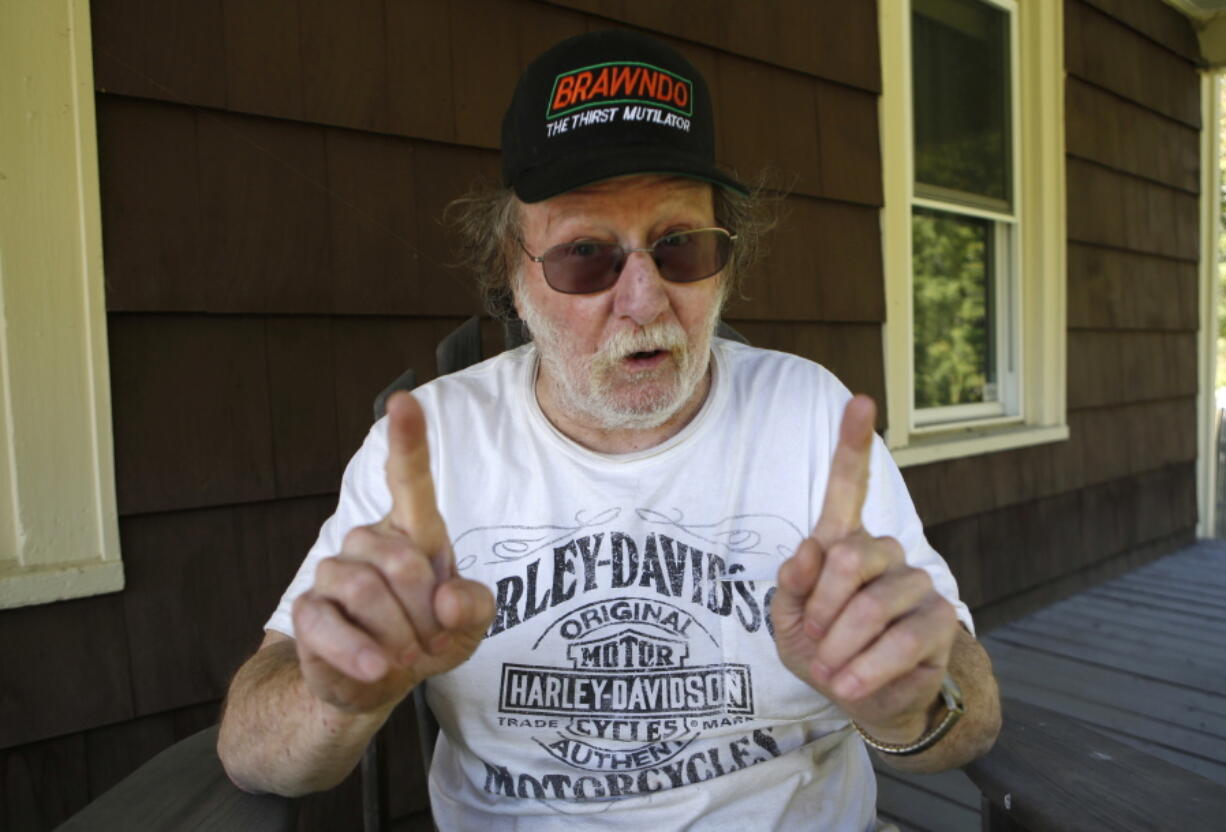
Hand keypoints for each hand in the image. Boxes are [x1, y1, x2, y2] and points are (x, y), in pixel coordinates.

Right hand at [291, 391, 494, 712]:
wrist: (377, 683)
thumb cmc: (428, 638)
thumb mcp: (469, 626)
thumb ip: (474, 606)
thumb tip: (445, 598)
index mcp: (413, 532)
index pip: (409, 478)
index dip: (407, 440)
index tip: (403, 401)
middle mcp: (370, 541)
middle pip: (401, 561)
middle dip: (425, 613)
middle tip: (431, 641)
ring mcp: (334, 572)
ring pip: (363, 590)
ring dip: (397, 635)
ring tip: (405, 654)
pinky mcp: (307, 610)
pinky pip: (326, 623)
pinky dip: (357, 651)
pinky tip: (378, 669)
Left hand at [771, 395, 957, 742]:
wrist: (860, 697)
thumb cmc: (821, 650)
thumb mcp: (787, 622)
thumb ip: (790, 587)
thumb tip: (807, 550)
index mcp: (843, 542)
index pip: (850, 485)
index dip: (854, 443)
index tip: (861, 400)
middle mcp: (884, 552)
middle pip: (849, 556)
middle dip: (821, 606)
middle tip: (813, 641)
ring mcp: (916, 582)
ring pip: (874, 601)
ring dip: (843, 641)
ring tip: (831, 668)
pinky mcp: (941, 619)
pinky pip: (903, 637)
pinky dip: (869, 664)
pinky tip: (851, 682)